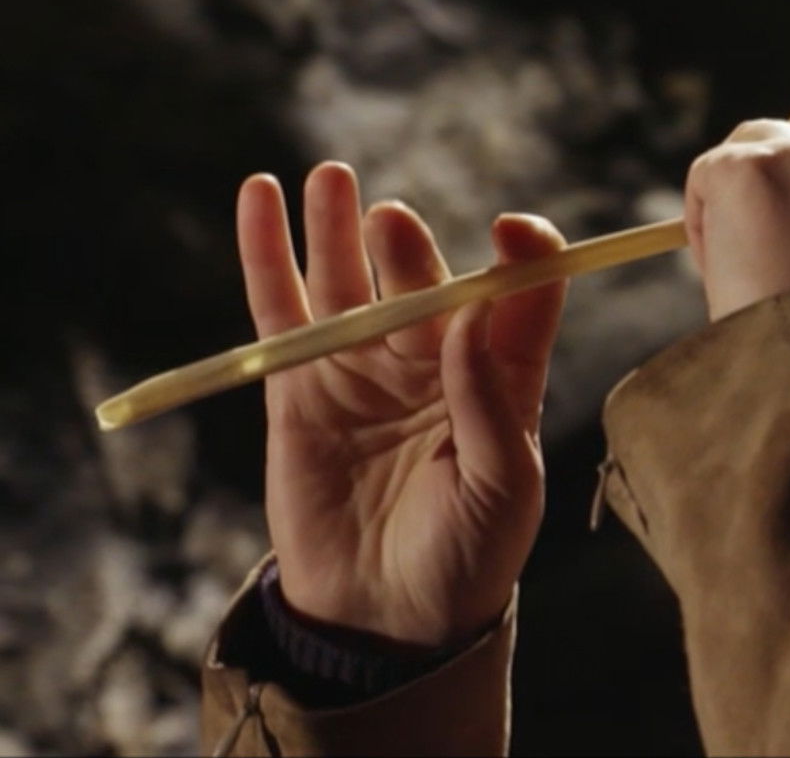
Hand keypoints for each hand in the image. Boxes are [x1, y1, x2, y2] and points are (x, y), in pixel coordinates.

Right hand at [238, 162, 565, 647]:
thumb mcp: (503, 491)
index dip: (523, 254)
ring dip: (339, 227)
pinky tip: (260, 197)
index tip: (512, 229)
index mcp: (504, 376)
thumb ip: (492, 405)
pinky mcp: (301, 389)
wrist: (389, 619)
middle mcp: (437, 359)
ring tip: (333, 177)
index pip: (521, 295)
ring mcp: (366, 368)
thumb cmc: (469, 556)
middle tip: (390, 224)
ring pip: (351, 281)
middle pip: (425, 280)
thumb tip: (470, 318)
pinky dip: (267, 254)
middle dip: (409, 249)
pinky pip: (282, 311)